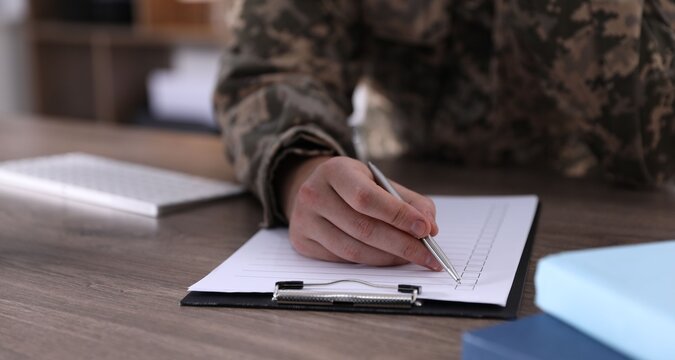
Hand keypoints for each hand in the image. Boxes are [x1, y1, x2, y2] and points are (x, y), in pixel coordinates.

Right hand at [279, 156, 440, 269]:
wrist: (314, 190)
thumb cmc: (352, 185)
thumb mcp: (378, 181)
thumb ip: (408, 201)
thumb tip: (430, 227)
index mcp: (335, 171)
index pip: (367, 197)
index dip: (398, 216)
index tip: (425, 229)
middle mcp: (314, 194)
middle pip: (363, 228)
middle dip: (402, 244)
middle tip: (428, 254)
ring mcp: (304, 220)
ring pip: (353, 250)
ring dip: (389, 258)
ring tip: (413, 258)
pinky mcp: (302, 242)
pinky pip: (342, 260)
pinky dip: (371, 262)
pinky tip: (389, 259)